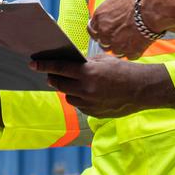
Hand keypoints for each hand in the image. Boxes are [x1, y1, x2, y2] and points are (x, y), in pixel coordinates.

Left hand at [33, 53, 174, 117]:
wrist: (142, 89)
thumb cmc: (123, 71)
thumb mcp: (103, 60)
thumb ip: (84, 63)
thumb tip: (69, 64)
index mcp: (88, 73)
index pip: (59, 68)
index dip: (43, 65)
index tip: (32, 63)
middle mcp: (86, 90)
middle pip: (59, 84)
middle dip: (53, 78)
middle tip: (51, 74)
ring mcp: (90, 103)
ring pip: (68, 97)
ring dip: (67, 90)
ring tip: (75, 84)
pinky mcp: (94, 113)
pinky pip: (80, 106)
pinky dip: (79, 99)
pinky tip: (87, 93)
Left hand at [89, 0, 158, 58]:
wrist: (154, 7)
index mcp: (99, 18)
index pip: (91, 28)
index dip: (99, 27)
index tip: (107, 25)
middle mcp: (105, 33)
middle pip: (101, 41)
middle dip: (108, 37)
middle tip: (120, 31)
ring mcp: (117, 45)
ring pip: (114, 50)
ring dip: (119, 45)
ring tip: (129, 37)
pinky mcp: (130, 52)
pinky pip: (128, 55)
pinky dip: (132, 50)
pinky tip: (138, 42)